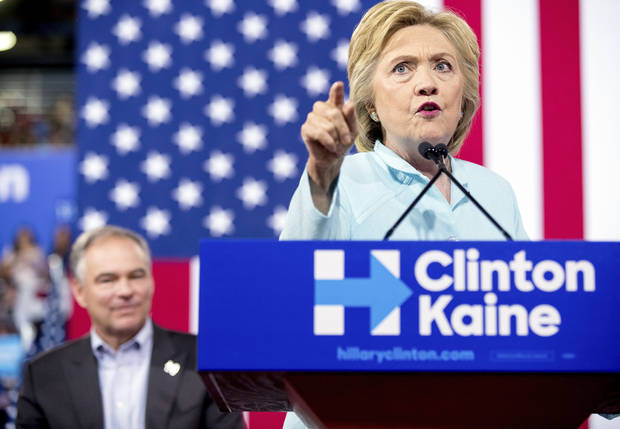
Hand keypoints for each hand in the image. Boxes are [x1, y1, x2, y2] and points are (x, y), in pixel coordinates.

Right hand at [301, 81, 356, 211]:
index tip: (338, 85)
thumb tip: (349, 104)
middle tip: (347, 141)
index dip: (336, 90)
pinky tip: (331, 146)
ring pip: (327, 125)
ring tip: (336, 144)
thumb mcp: (353, 131)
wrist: (332, 158)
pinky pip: (319, 133)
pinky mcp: (306, 129)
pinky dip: (328, 141)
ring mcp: (312, 117)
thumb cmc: (343, 141)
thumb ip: (351, 118)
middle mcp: (322, 108)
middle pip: (333, 113)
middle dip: (343, 129)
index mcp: (335, 105)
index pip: (335, 95)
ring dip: (335, 138)